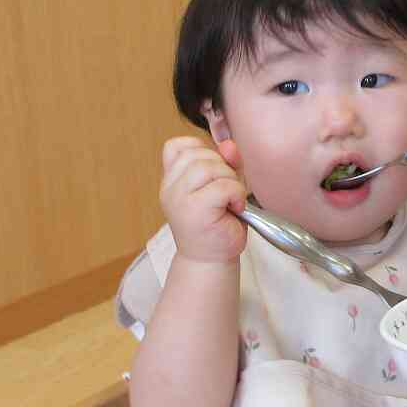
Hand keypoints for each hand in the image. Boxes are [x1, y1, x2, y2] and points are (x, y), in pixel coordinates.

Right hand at [159, 136, 246, 263]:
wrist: (210, 261)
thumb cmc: (216, 225)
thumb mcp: (221, 185)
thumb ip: (225, 162)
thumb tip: (229, 145)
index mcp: (171, 180)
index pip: (177, 146)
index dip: (202, 150)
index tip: (214, 172)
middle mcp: (169, 188)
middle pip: (198, 154)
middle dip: (222, 167)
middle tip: (227, 191)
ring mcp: (178, 198)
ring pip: (210, 167)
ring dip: (230, 180)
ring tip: (231, 200)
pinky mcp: (194, 209)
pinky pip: (222, 186)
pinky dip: (236, 193)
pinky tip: (235, 208)